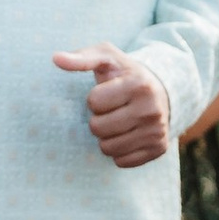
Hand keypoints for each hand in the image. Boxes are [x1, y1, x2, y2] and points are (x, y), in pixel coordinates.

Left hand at [55, 41, 173, 167]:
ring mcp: (157, 131)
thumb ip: (80, 58)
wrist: (162, 91)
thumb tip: (56, 58)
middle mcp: (152, 110)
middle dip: (97, 120)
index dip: (94, 99)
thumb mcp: (105, 57)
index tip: (107, 93)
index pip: (94, 102)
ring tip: (117, 122)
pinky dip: (118, 151)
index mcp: (139, 85)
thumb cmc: (124, 73)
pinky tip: (127, 135)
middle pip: (98, 128)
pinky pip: (121, 161)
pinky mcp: (158, 149)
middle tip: (110, 110)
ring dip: (106, 137)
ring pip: (108, 148)